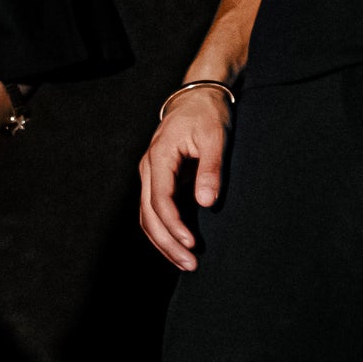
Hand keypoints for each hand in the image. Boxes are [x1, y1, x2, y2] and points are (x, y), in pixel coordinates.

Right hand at [138, 87, 231, 272]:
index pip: (160, 199)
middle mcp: (148, 168)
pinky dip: (164, 232)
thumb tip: (205, 202)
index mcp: (159, 157)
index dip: (175, 225)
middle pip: (148, 214)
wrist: (197, 96)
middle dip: (168, 243)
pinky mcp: (158, 180)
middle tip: (191, 265)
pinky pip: (154, 211)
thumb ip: (211, 169)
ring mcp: (151, 175)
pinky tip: (180, 247)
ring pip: (147, 216)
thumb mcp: (215, 137)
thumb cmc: (208, 114)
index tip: (192, 244)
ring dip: (164, 242)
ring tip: (186, 263)